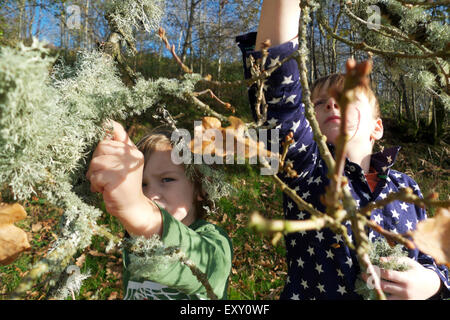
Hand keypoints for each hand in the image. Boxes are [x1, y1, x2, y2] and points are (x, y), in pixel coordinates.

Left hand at [86, 120, 160, 235]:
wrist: (131, 207)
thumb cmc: (122, 185)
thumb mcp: (121, 164)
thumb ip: (116, 147)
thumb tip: (105, 125)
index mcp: (133, 150)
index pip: (115, 130)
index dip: (105, 127)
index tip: (98, 126)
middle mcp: (131, 156)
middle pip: (101, 146)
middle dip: (96, 161)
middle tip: (101, 174)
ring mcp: (125, 167)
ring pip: (96, 162)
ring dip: (94, 175)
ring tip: (103, 183)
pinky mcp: (117, 179)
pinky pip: (96, 176)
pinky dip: (96, 184)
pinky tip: (104, 190)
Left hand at [361, 257, 441, 299]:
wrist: (430, 285)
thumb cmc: (416, 270)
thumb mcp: (408, 262)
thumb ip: (394, 260)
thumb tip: (379, 260)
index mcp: (407, 278)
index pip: (389, 275)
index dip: (377, 270)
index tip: (368, 266)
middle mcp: (405, 290)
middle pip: (384, 286)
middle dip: (372, 280)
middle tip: (362, 274)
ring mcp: (404, 299)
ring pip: (385, 296)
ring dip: (374, 289)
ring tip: (365, 283)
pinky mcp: (404, 303)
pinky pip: (389, 301)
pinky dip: (381, 296)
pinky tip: (373, 290)